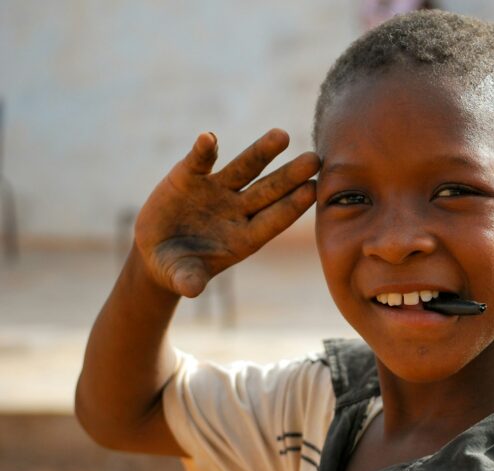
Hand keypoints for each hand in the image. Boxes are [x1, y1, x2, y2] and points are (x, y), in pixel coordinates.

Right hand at [134, 129, 318, 296]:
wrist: (156, 252)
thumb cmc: (178, 269)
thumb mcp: (181, 276)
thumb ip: (188, 280)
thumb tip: (191, 290)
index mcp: (245, 238)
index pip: (274, 220)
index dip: (292, 206)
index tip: (312, 190)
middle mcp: (238, 210)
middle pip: (268, 190)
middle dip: (290, 176)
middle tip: (315, 159)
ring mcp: (218, 191)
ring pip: (244, 168)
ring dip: (262, 151)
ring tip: (281, 136)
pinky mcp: (191, 176)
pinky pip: (200, 161)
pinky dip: (204, 150)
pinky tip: (209, 138)